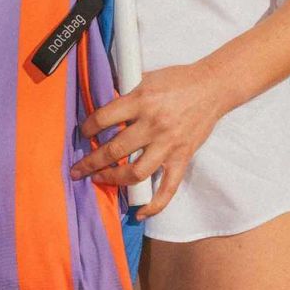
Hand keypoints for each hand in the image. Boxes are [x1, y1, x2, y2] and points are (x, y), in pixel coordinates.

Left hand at [68, 62, 228, 220]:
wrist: (212, 87)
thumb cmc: (179, 79)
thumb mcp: (147, 77)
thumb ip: (126, 90)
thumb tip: (103, 99)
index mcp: (142, 101)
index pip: (104, 119)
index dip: (88, 128)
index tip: (83, 133)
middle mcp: (153, 125)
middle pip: (114, 150)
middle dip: (90, 162)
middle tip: (77, 169)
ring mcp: (168, 144)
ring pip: (135, 173)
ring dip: (113, 180)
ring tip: (99, 180)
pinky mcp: (182, 157)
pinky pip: (167, 188)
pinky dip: (154, 204)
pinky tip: (139, 212)